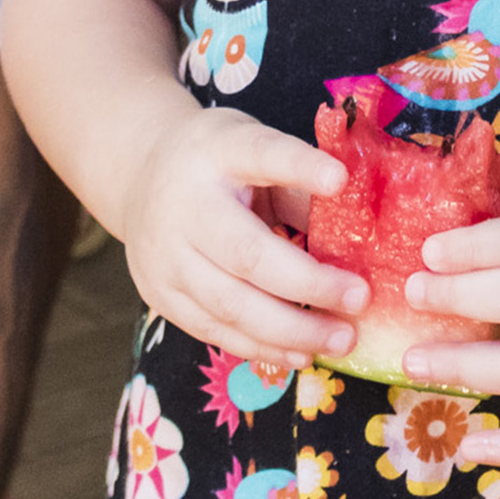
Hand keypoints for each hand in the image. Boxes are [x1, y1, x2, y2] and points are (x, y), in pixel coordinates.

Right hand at [119, 104, 367, 367]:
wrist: (140, 174)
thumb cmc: (216, 160)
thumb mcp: (253, 145)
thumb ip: (296, 181)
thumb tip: (355, 225)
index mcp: (218, 151)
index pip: (261, 154)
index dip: (300, 167)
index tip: (340, 179)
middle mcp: (185, 205)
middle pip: (246, 253)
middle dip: (308, 284)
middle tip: (359, 299)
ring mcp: (165, 255)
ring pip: (230, 305)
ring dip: (292, 330)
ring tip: (341, 338)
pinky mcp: (160, 295)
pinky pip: (215, 330)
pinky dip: (262, 348)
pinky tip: (300, 353)